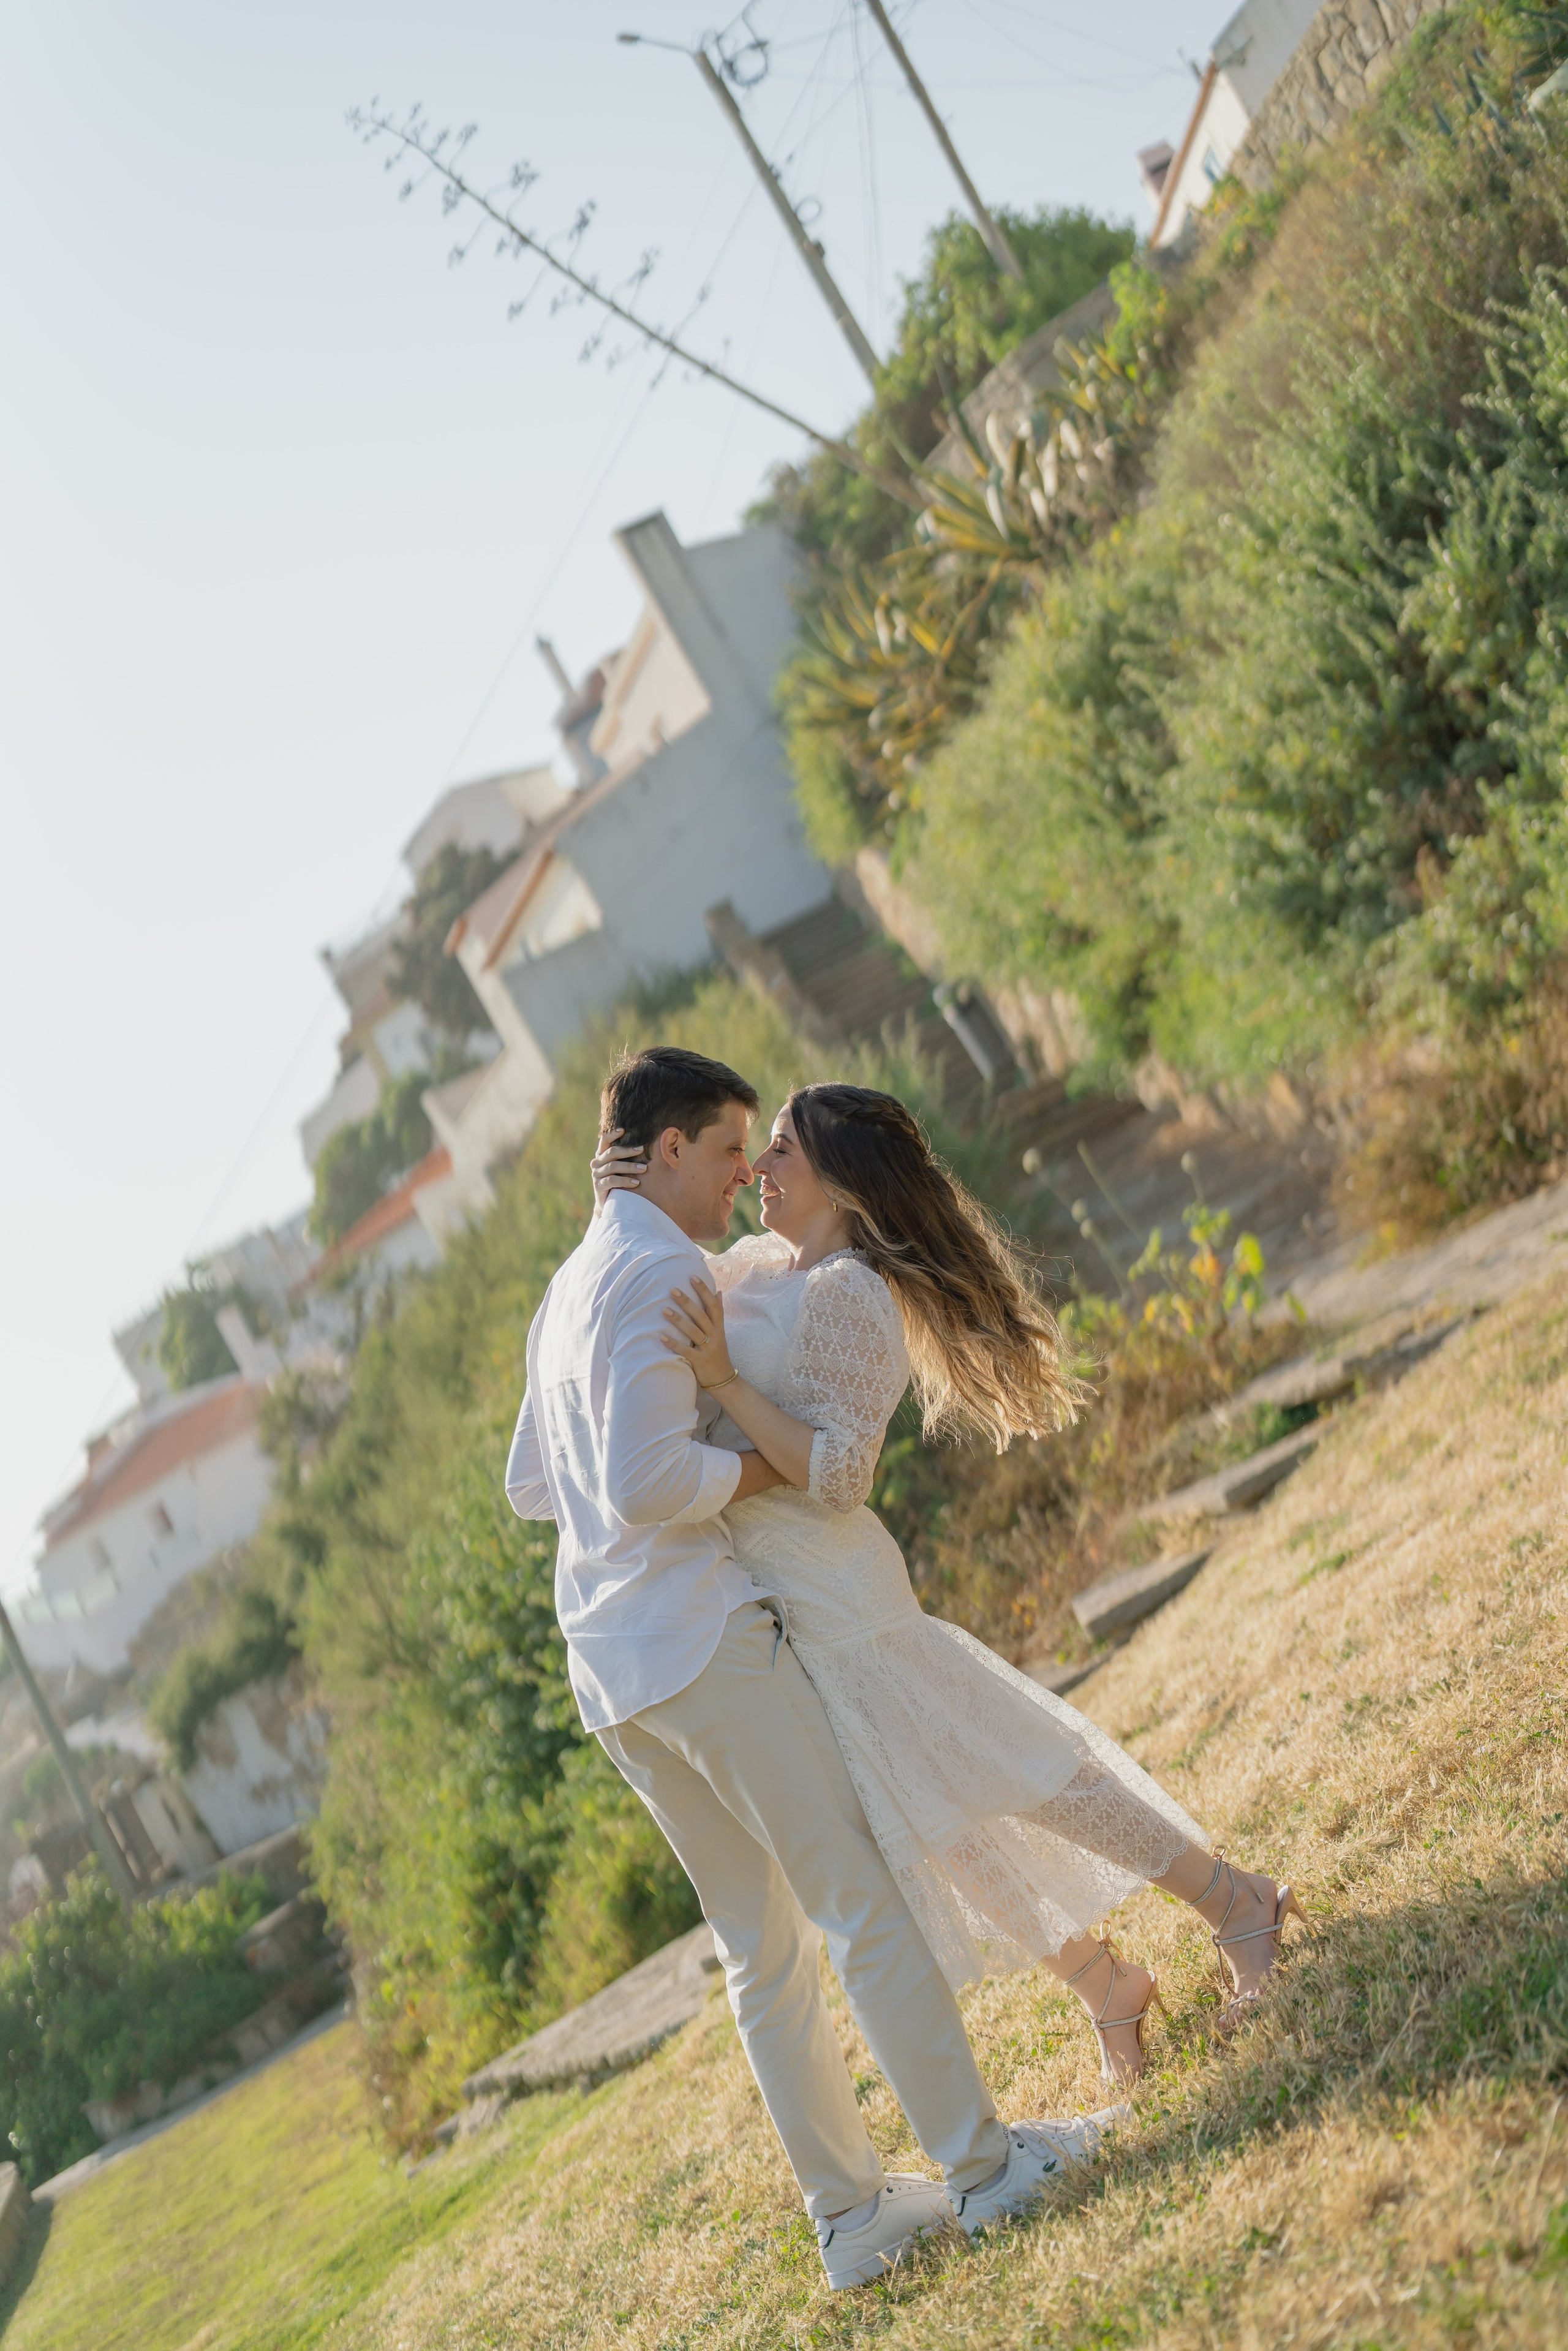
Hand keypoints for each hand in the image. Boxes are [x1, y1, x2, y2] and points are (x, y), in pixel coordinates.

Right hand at [591, 1127, 646, 1216]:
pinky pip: (612, 1180)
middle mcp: (597, 1163)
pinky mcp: (598, 1186)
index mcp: (601, 1155)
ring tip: (644, 1169)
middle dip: (627, 1150)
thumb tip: (645, 1146)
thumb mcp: (621, 1168)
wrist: (609, 1203)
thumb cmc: (619, 1182)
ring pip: (613, 1166)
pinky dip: (625, 1181)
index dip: (612, 1134)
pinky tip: (636, 1183)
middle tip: (641, 1149)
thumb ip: (626, 1158)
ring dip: (630, 1167)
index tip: (623, 1130)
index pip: (604, 1141)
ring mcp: (596, 1174)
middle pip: (612, 1152)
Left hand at [662, 1275, 734, 1390]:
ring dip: (678, 1320)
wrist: (723, 1379)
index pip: (713, 1305)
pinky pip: (686, 1351)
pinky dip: (674, 1343)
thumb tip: (718, 1292)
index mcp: (718, 1327)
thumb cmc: (717, 1353)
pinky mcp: (700, 1361)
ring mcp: (708, 1349)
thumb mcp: (720, 1332)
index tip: (693, 1277)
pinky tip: (661, 1337)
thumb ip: (718, 1313)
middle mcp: (715, 1336)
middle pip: (701, 1315)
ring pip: (693, 1331)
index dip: (704, 1291)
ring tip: (663, 1310)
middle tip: (673, 1290)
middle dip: (688, 1302)